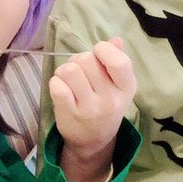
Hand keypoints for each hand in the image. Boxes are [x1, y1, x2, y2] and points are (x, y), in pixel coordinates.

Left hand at [48, 38, 135, 181]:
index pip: (119, 62)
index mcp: (127, 88)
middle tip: (80, 71)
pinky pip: (57, 85)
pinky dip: (55, 82)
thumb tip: (116, 40)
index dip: (104, 49)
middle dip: (79, 60)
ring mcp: (90, 108)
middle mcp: (111, 99)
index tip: (98, 53)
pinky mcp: (70, 114)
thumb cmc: (105, 106)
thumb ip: (117, 61)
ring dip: (65, 70)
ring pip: (70, 70)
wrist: (93, 141)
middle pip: (87, 60)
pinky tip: (61, 90)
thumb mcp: (118, 86)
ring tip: (69, 80)